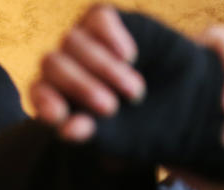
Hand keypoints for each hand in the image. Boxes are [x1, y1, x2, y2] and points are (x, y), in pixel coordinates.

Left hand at [31, 4, 145, 141]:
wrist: (184, 104)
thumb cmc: (144, 126)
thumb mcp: (119, 136)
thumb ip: (93, 132)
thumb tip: (66, 130)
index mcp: (60, 96)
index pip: (39, 92)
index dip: (45, 101)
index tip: (60, 115)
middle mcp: (67, 64)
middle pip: (52, 63)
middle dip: (80, 86)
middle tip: (110, 107)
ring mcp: (85, 39)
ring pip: (73, 40)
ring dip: (103, 67)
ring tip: (135, 91)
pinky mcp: (108, 22)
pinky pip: (98, 18)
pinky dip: (110, 37)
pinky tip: (129, 56)